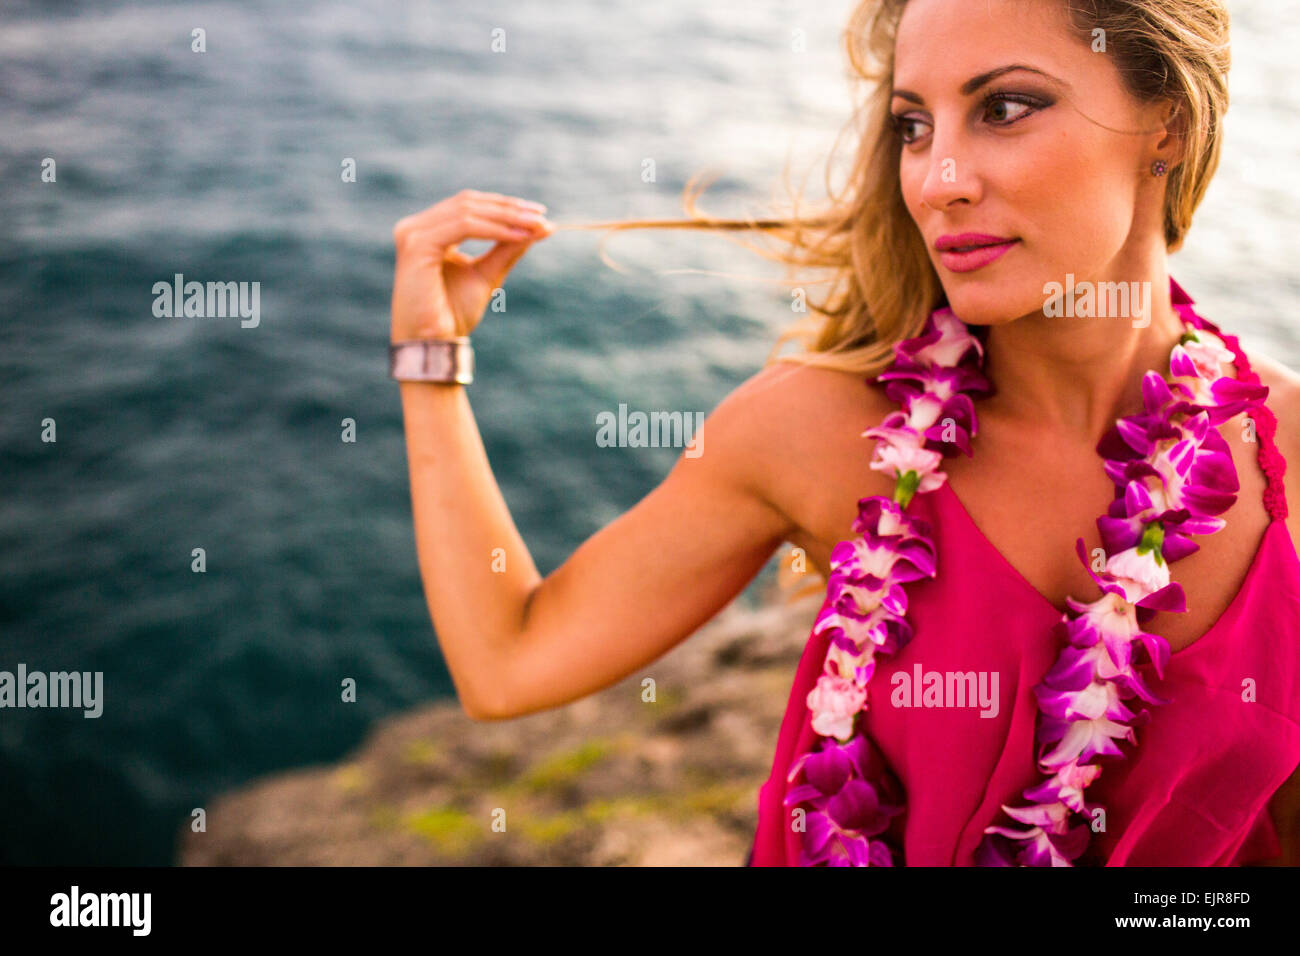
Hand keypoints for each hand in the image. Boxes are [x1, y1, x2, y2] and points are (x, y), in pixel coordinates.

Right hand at [390, 189, 553, 342]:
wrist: (434, 345)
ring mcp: (413, 234)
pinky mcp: (417, 245)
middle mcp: (415, 228)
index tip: (540, 215)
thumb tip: (543, 226)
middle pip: (468, 202)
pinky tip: (519, 237)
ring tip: (535, 227)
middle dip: (509, 208)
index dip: (505, 206)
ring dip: (506, 217)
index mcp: (427, 232)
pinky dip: (494, 229)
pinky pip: (464, 226)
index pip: (469, 206)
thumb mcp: (487, 274)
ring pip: (467, 211)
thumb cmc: (452, 315)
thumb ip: (508, 248)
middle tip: (542, 217)